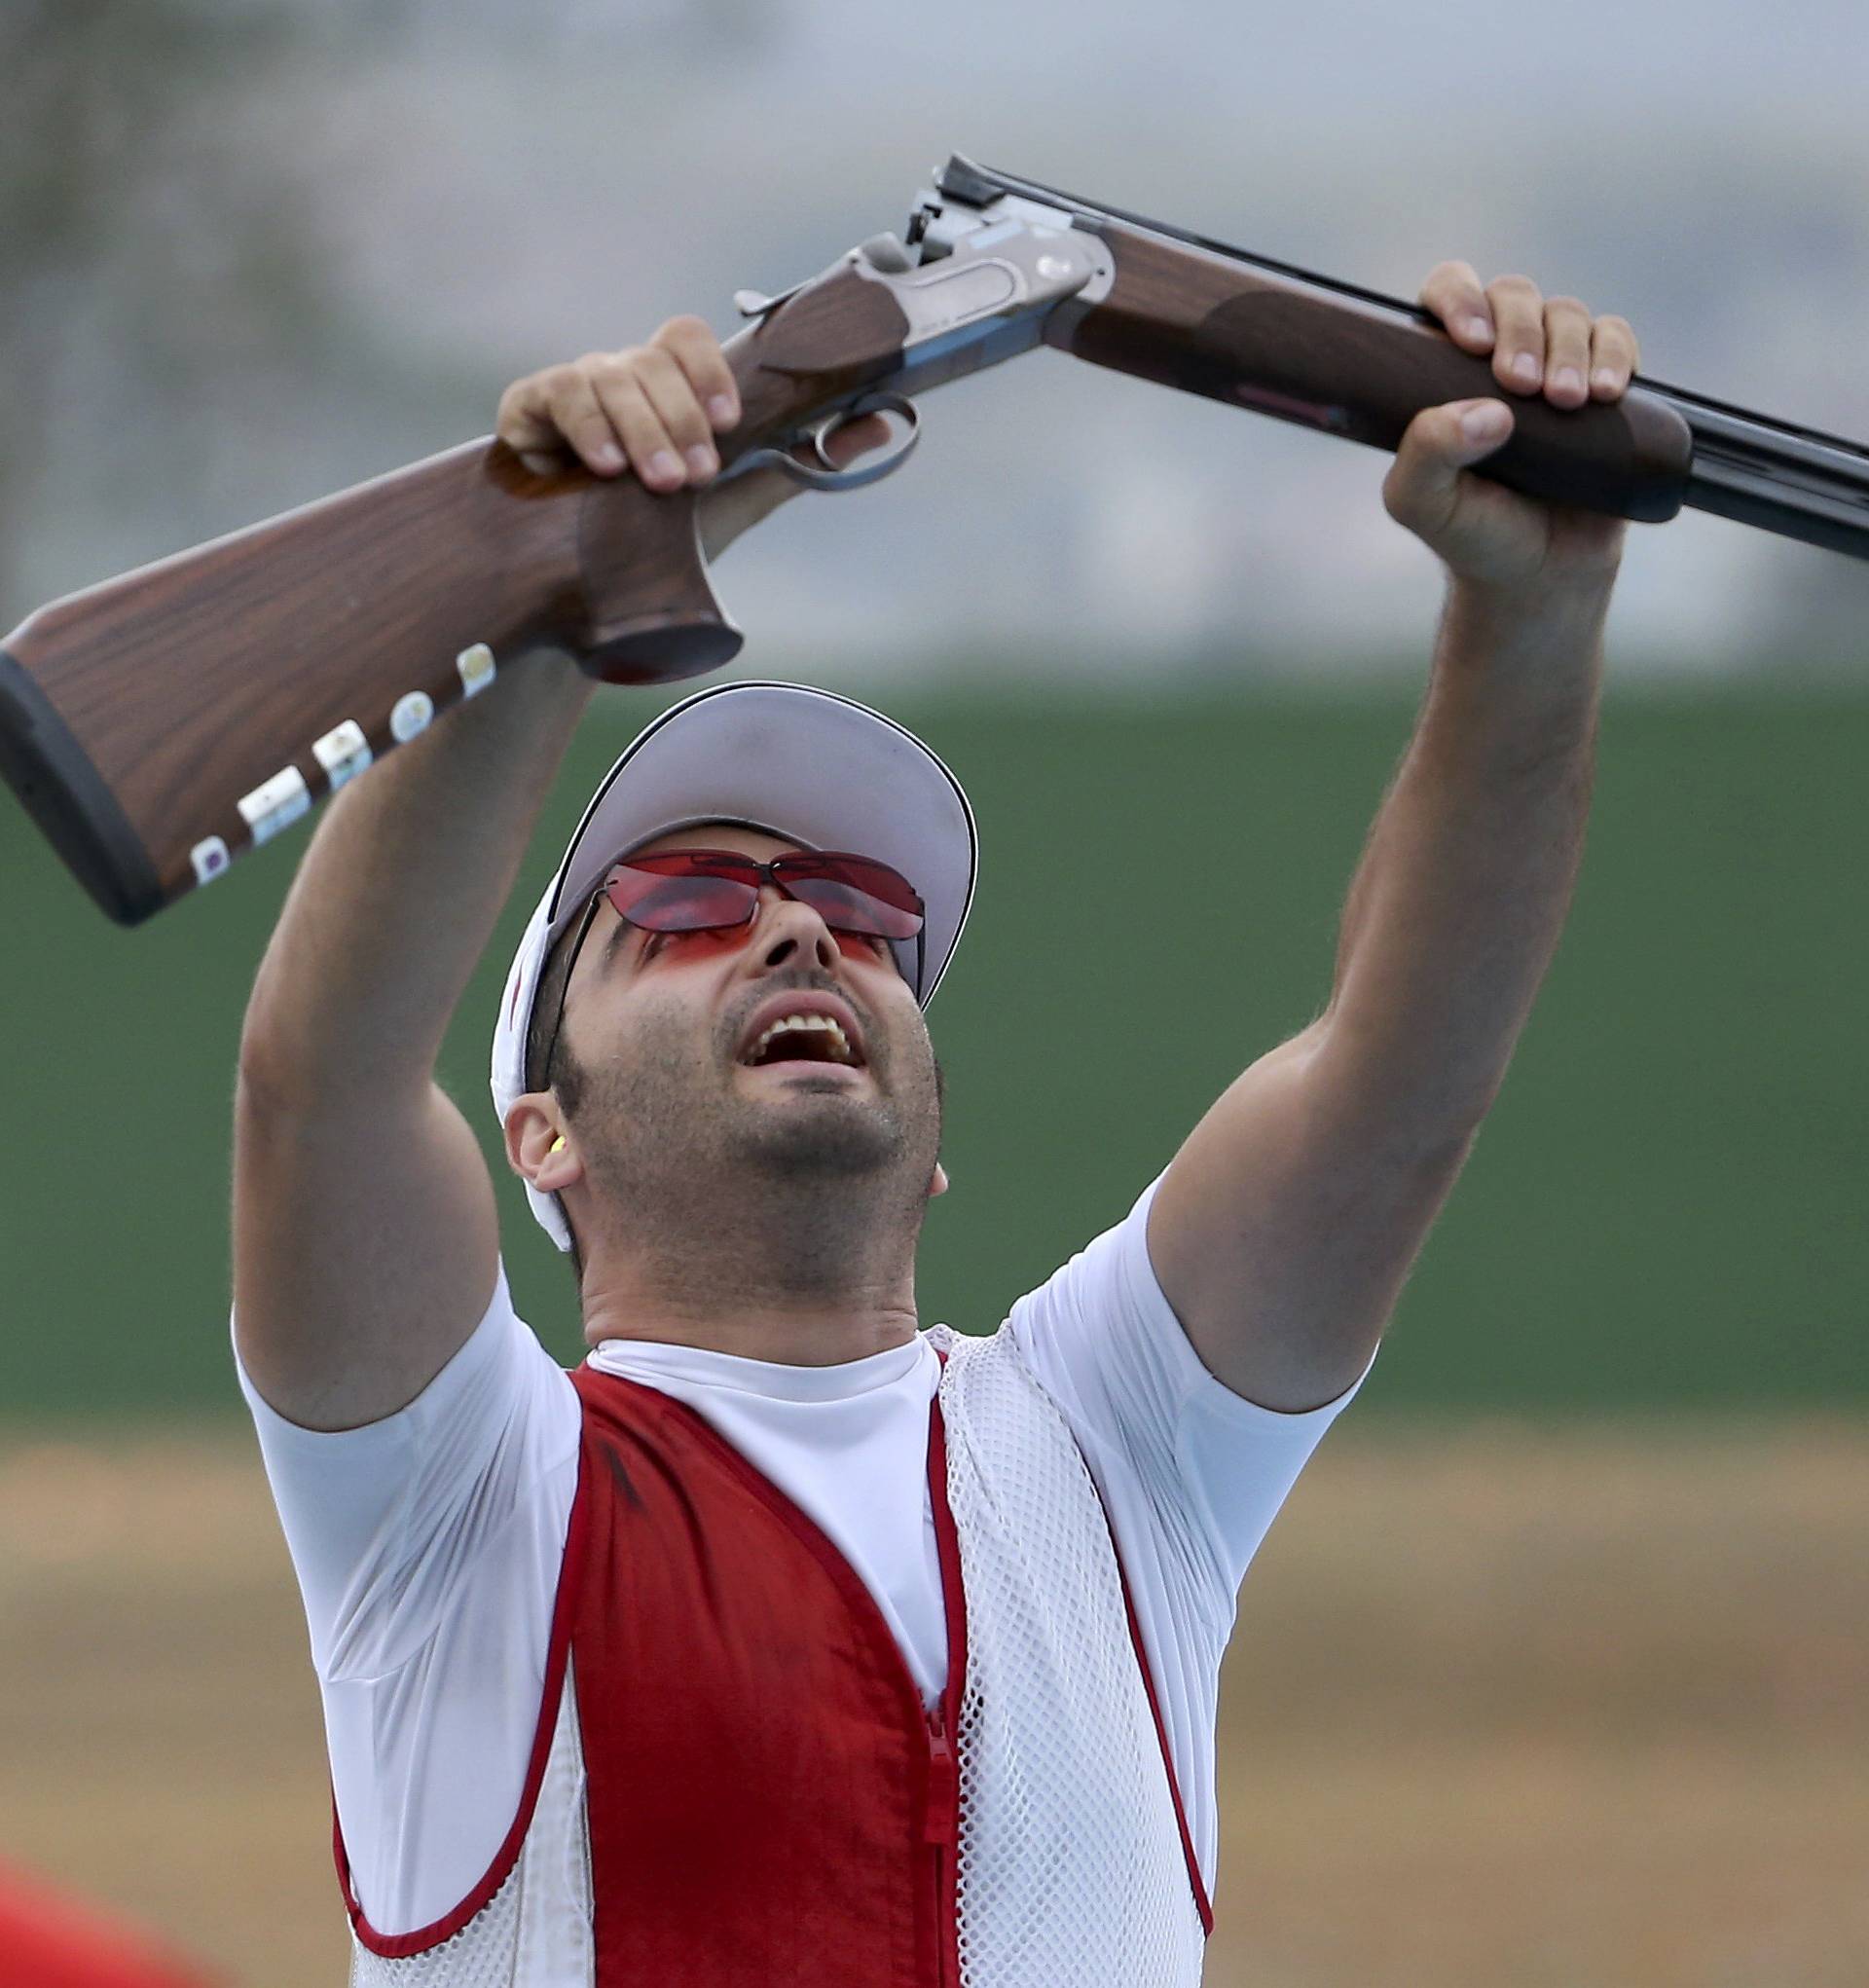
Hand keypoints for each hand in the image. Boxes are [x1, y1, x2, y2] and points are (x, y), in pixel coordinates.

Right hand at [494, 317, 890, 561]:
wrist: (595, 591)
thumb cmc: (667, 530)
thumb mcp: (739, 492)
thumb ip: (800, 456)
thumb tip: (882, 422)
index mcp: (669, 385)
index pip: (687, 340)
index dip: (709, 371)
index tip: (730, 420)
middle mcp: (622, 377)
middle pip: (650, 362)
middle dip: (679, 419)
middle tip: (697, 477)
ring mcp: (574, 391)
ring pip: (605, 377)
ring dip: (640, 430)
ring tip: (658, 483)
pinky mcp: (528, 413)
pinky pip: (553, 396)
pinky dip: (583, 427)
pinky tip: (603, 465)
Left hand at [1383, 264, 1641, 596]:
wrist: (1539, 575)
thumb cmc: (1471, 534)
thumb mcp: (1423, 504)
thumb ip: (1426, 455)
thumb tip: (1486, 411)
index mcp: (1442, 368)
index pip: (1446, 294)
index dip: (1460, 298)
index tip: (1473, 343)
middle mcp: (1499, 355)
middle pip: (1513, 295)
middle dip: (1521, 331)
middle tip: (1523, 387)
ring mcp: (1555, 365)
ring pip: (1567, 314)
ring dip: (1569, 348)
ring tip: (1567, 402)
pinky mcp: (1604, 384)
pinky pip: (1617, 338)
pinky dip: (1615, 354)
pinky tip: (1606, 393)